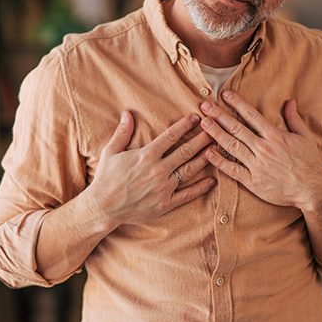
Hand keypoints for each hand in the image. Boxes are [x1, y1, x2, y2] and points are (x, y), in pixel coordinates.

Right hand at [88, 111, 215, 227]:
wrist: (103, 207)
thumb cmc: (106, 178)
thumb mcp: (110, 152)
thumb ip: (122, 133)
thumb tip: (127, 113)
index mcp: (146, 155)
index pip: (170, 136)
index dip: (184, 125)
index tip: (196, 117)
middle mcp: (158, 170)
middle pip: (185, 151)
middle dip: (201, 139)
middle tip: (215, 129)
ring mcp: (163, 188)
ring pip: (189, 170)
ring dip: (205, 158)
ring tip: (218, 148)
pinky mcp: (165, 204)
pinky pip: (187, 195)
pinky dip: (201, 188)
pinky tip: (212, 180)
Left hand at [199, 91, 321, 210]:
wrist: (312, 190)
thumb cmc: (310, 163)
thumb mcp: (305, 137)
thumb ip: (294, 119)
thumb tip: (290, 101)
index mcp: (275, 136)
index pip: (252, 116)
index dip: (237, 103)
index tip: (225, 94)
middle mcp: (263, 149)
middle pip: (237, 128)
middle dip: (219, 115)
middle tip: (204, 105)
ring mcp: (257, 165)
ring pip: (232, 146)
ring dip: (216, 133)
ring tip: (203, 123)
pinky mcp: (253, 182)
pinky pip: (233, 170)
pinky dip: (220, 161)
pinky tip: (208, 152)